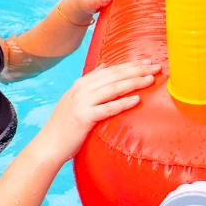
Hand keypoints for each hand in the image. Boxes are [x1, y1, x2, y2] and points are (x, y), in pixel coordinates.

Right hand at [39, 61, 160, 160]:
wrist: (48, 145)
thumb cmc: (65, 124)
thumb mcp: (75, 98)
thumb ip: (90, 82)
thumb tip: (104, 66)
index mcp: (82, 83)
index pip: (111, 69)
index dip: (130, 64)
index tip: (147, 61)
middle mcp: (82, 89)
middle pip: (115, 76)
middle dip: (137, 69)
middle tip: (156, 66)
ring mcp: (82, 102)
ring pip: (113, 88)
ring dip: (133, 82)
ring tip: (150, 79)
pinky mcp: (84, 118)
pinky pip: (107, 108)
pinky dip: (122, 103)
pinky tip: (136, 99)